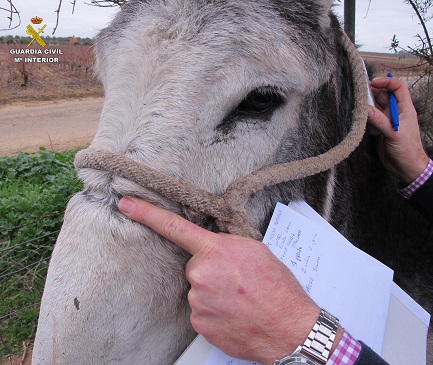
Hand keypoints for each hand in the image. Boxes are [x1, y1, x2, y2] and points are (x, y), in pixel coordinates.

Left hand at [117, 197, 329, 364]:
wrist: (288, 327)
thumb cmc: (277, 286)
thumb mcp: (255, 250)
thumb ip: (226, 244)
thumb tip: (211, 247)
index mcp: (215, 250)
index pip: (174, 227)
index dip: (147, 213)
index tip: (126, 204)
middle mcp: (200, 274)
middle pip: (194, 266)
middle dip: (210, 270)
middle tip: (236, 280)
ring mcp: (197, 301)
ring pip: (198, 289)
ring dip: (213, 292)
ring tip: (239, 298)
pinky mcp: (199, 324)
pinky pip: (200, 310)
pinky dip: (214, 311)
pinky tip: (233, 313)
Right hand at [367, 77, 428, 184]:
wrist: (406, 168)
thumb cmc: (407, 150)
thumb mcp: (394, 134)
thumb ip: (380, 121)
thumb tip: (365, 109)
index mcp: (404, 109)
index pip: (398, 88)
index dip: (386, 82)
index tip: (372, 83)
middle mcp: (395, 113)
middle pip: (384, 96)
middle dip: (372, 93)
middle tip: (359, 94)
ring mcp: (387, 121)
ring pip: (375, 107)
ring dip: (367, 105)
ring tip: (356, 105)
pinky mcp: (379, 130)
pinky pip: (370, 119)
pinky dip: (364, 117)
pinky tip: (358, 118)